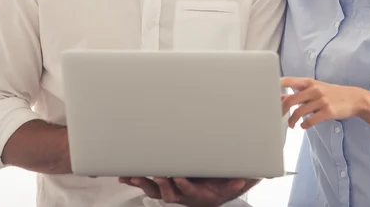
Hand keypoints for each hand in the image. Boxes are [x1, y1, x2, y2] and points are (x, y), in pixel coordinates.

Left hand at [118, 176, 256, 206]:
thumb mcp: (227, 186)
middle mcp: (180, 194)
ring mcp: (168, 191)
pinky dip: (135, 180)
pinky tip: (125, 175)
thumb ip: (235, 182)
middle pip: (167, 192)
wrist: (207, 195)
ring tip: (133, 176)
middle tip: (156, 174)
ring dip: (143, 183)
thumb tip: (245, 178)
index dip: (182, 184)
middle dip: (161, 184)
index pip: (187, 190)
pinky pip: (146, 184)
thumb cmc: (214, 187)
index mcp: (195, 194)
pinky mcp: (160, 186)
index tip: (179, 177)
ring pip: (154, 190)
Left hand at [280, 77, 366, 128]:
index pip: (289, 81)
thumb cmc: (330, 93)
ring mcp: (321, 100)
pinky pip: (311, 120)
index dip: (277, 85)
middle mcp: (314, 89)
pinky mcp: (328, 111)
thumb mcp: (315, 89)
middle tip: (278, 116)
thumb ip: (298, 93)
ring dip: (292, 121)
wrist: (353, 98)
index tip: (266, 90)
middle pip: (291, 100)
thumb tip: (280, 98)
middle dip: (281, 110)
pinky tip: (303, 126)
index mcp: (309, 82)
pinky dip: (304, 125)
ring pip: (299, 112)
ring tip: (291, 125)